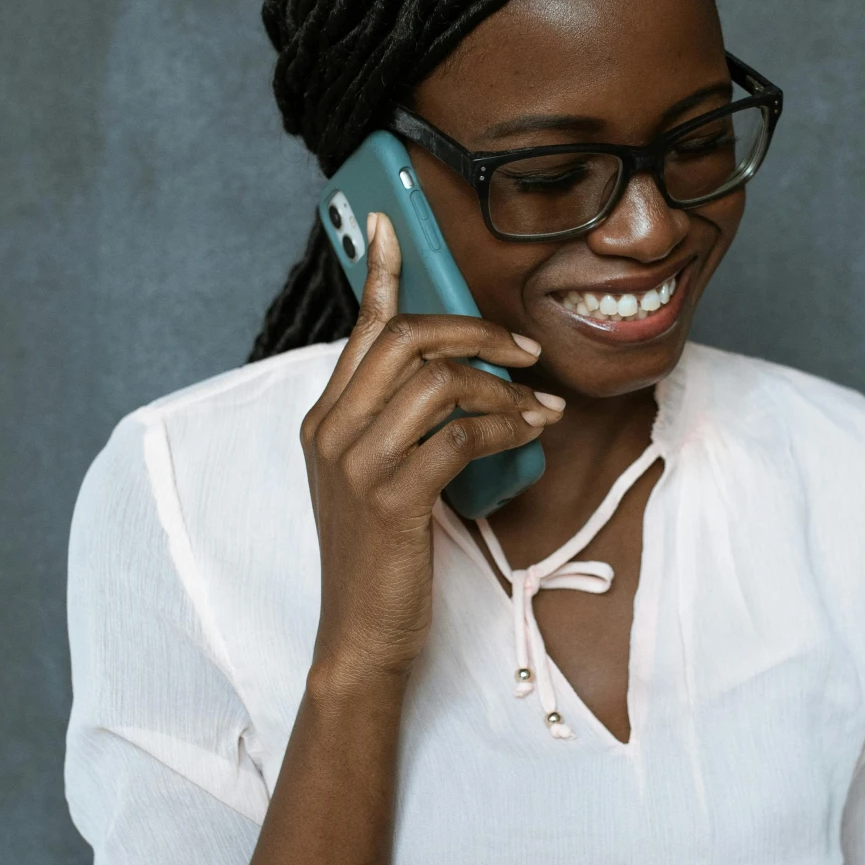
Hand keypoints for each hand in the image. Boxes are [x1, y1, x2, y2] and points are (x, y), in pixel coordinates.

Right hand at [300, 215, 562, 682]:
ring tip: (539, 406)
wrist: (361, 638)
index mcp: (325, 419)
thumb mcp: (379, 480)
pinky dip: (504, 428)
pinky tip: (529, 434)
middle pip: (408, 340)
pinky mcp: (390, 498)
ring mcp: (356, 463)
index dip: (380, 272)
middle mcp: (332, 430)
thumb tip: (457, 381)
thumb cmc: (381, 560)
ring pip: (438, 382)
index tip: (395, 226)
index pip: (360, 329)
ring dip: (502, 387)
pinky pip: (459, 436)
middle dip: (477, 332)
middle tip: (525, 349)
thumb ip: (400, 427)